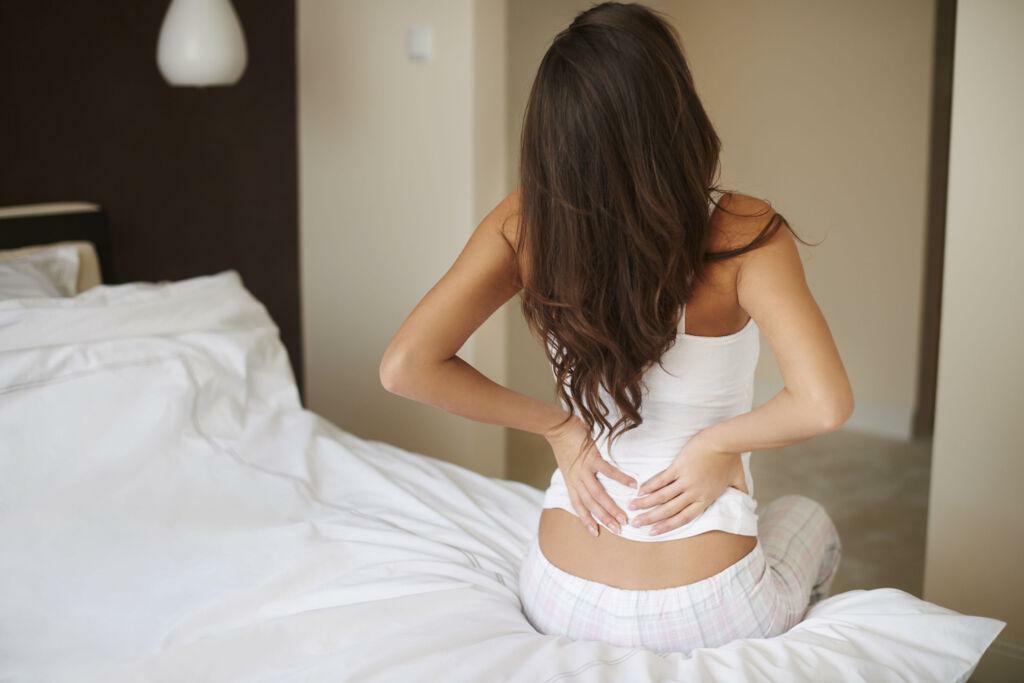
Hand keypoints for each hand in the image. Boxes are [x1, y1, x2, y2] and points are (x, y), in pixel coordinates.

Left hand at [545, 415, 636, 536]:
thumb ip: (577, 475)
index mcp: (571, 482)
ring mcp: (583, 469)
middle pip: (590, 504)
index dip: (585, 520)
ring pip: (598, 494)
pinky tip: (632, 485)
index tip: (595, 533)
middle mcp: (576, 479)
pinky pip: (608, 471)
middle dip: (604, 518)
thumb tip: (588, 483)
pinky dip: (620, 478)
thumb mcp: (568, 465)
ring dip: (611, 507)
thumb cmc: (564, 445)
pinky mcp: (591, 457)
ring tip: (625, 516)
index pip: (578, 505)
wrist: (556, 427)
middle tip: (618, 529)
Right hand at [627, 430, 745, 535]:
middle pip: (668, 510)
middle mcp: (693, 493)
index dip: (667, 526)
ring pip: (661, 496)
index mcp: (705, 499)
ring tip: (632, 507)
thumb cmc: (731, 459)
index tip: (653, 532)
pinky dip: (650, 486)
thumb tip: (747, 500)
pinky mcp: (678, 467)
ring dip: (645, 503)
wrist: (724, 443)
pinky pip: (661, 480)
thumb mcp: (738, 480)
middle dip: (650, 518)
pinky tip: (640, 490)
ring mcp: (685, 480)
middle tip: (635, 524)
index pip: (683, 518)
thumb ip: (740, 492)